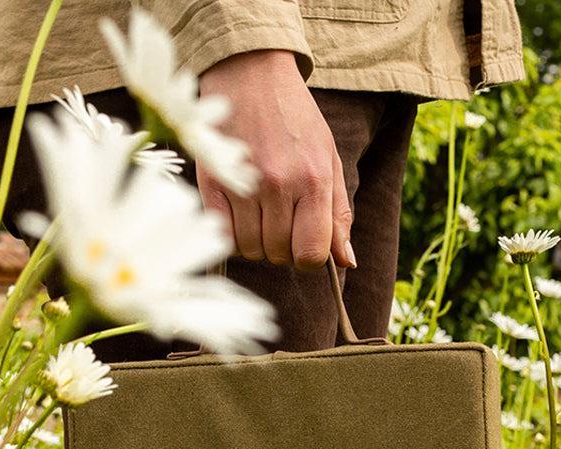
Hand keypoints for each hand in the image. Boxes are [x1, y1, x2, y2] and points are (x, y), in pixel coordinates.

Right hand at [197, 49, 355, 271]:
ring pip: (251, 249)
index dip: (307, 257)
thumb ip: (338, 213)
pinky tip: (239, 214)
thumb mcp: (328, 159)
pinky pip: (225, 235)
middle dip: (281, 246)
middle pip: (278, 254)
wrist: (251, 74)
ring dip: (256, 241)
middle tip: (280, 218)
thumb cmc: (295, 120)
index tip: (303, 242)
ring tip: (259, 211)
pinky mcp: (214, 182)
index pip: (310, 254)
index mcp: (313, 179)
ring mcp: (244, 184)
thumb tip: (346, 262)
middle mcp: (279, 184)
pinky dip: (233, 234)